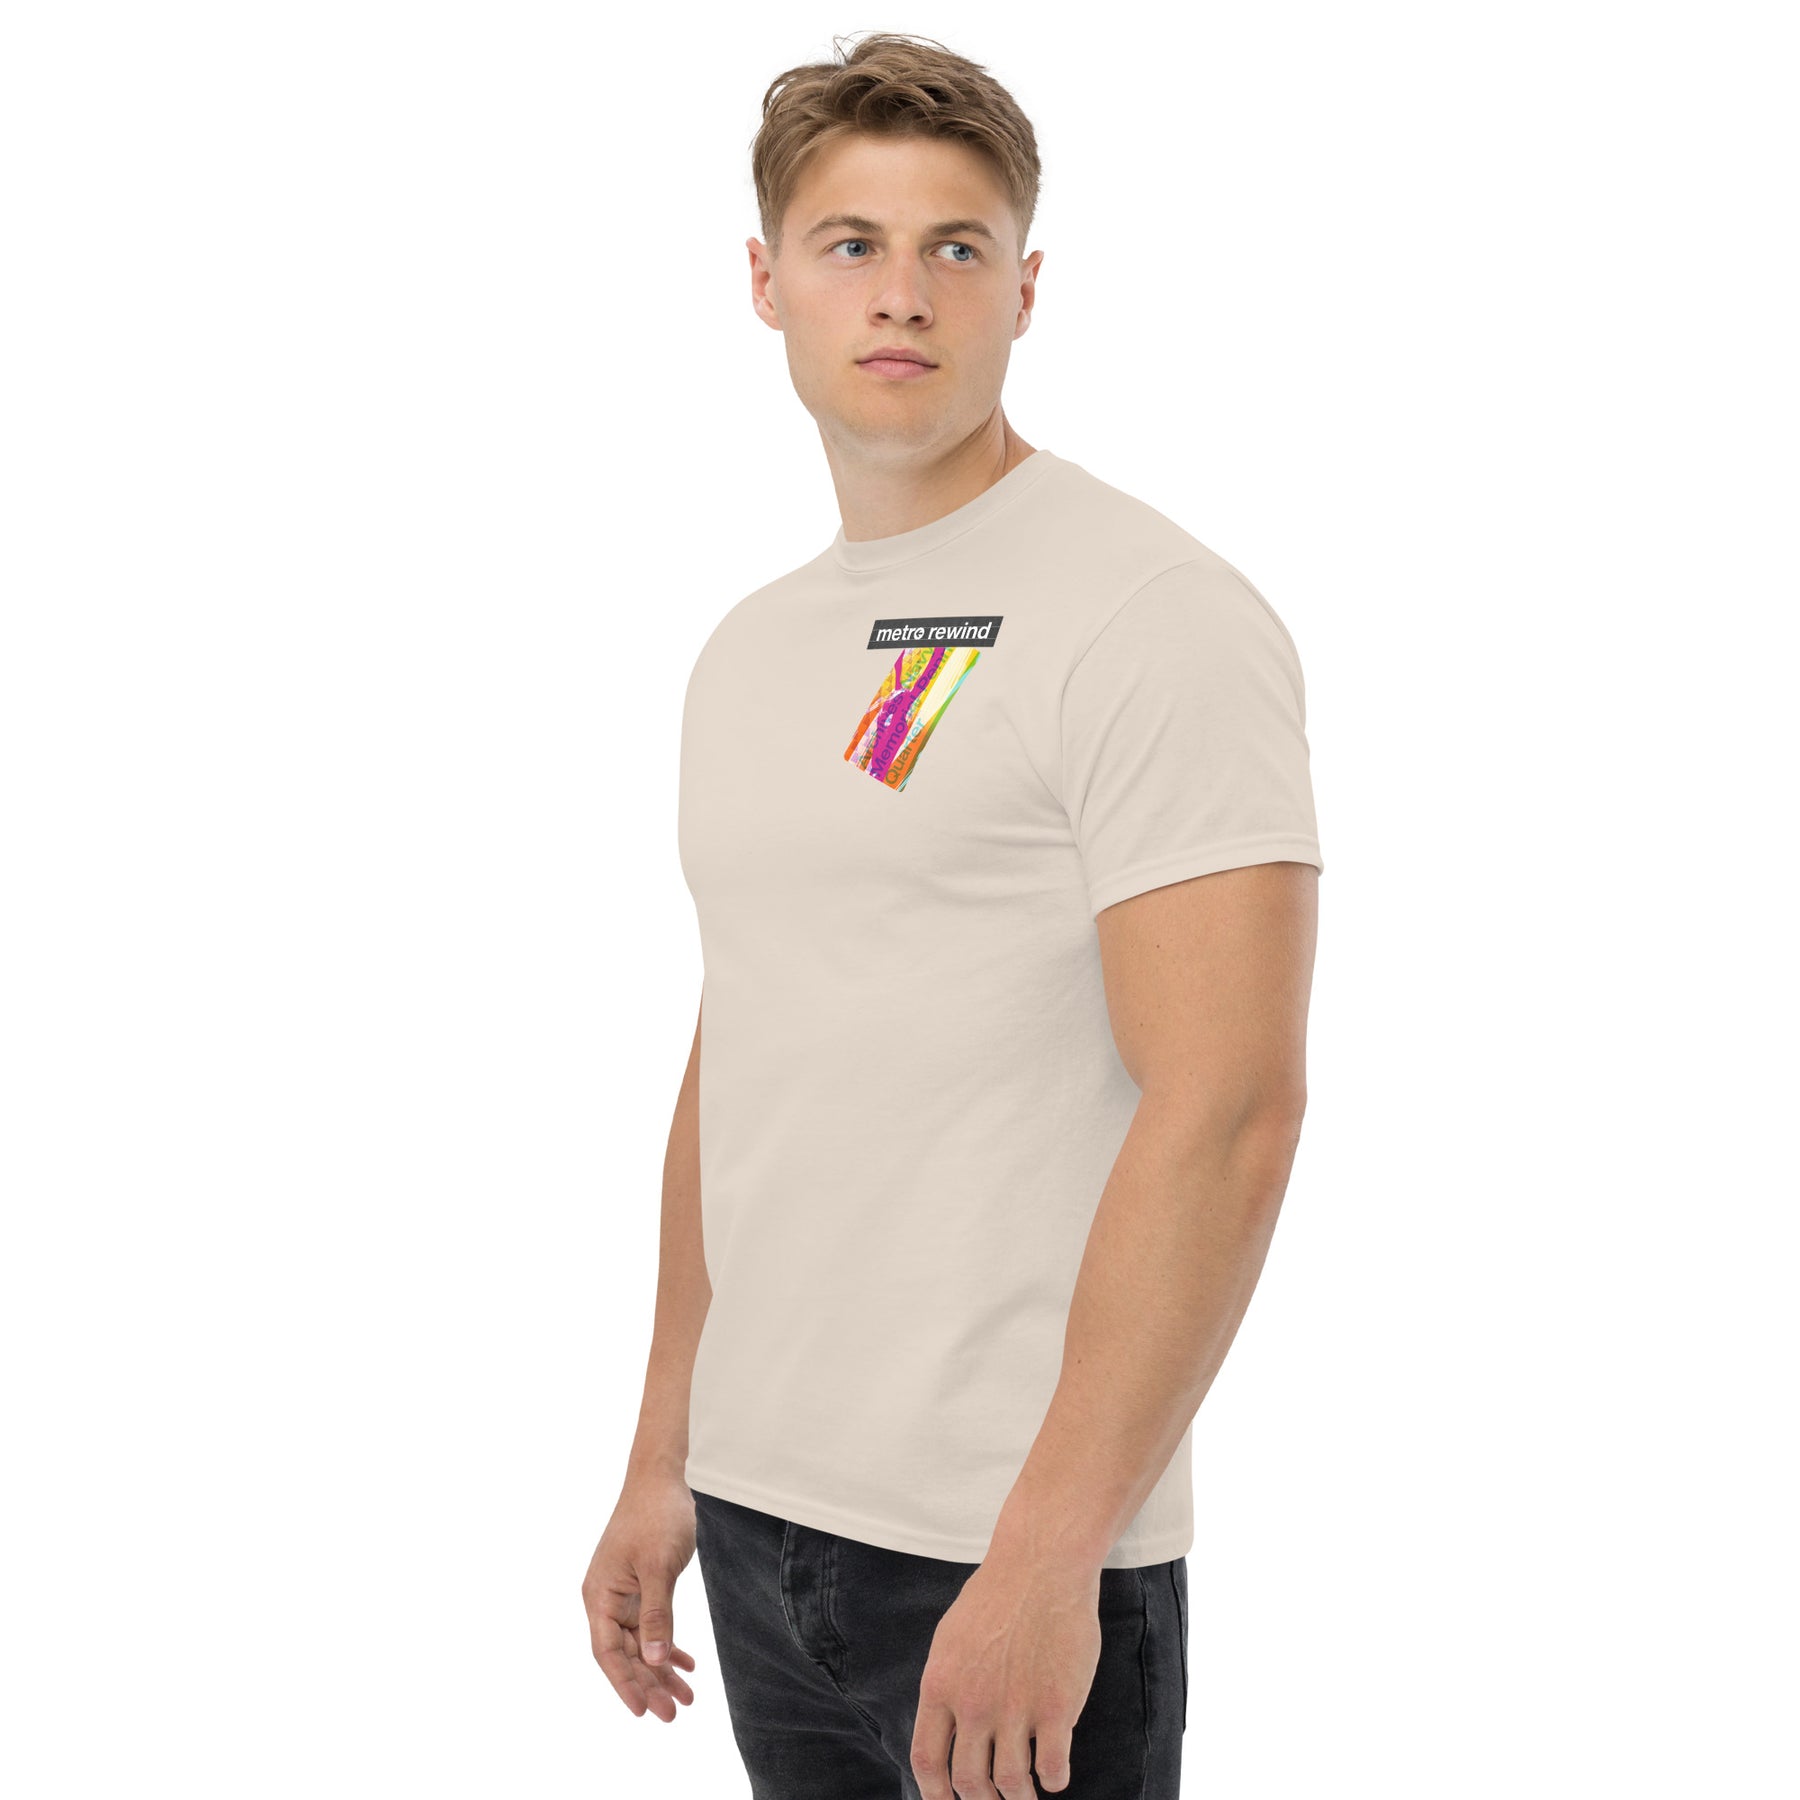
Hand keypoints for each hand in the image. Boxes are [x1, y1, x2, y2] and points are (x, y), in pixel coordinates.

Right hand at [581, 1470, 700, 1720]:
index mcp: (600, 1595)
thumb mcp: (658, 1567)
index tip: (644, 1712)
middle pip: (626, 1654)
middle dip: (649, 1684)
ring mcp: (624, 1593)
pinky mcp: (643, 1586)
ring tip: (687, 1697)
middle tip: (674, 1713)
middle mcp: (607, 1599)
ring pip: (642, 1643)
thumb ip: (656, 1615)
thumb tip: (653, 1660)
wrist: (663, 1477)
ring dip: (661, 1669)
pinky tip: (686, 1664)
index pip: (608, 1652)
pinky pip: (653, 1625)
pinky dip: (668, 1645)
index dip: (624, 1685)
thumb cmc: (656, 1515)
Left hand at [910, 1551, 1100, 1796]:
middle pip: (969, 1781)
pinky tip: (1055, 1773)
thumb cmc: (997, 1595)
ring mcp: (1015, 1707)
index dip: (934, 1795)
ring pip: (1011, 1782)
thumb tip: (946, 1729)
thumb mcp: (951, 1637)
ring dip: (1019, 1796)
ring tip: (1026, 1791)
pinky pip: (1052, 1768)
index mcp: (940, 1685)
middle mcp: (973, 1703)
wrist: (1041, 1565)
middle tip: (995, 1798)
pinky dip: (1054, 1779)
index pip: (927, 1760)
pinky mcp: (1056, 1707)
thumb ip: (947, 1685)